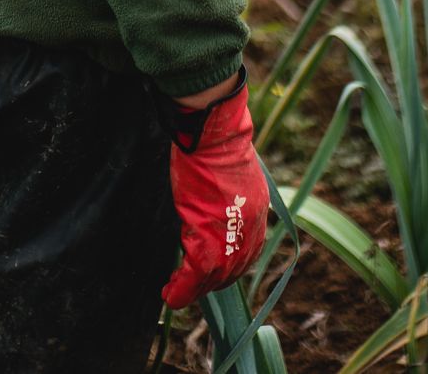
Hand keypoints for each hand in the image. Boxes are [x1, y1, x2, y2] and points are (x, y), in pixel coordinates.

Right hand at [160, 69, 268, 308]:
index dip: (226, 270)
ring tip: (176, 294)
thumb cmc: (216, 143)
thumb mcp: (231, 175)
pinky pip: (195, 273)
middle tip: (189, 289)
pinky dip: (182, 288)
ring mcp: (232, 234)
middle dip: (210, 283)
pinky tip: (170, 294)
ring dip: (193, 289)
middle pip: (231, 270)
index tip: (211, 278)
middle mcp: (250, 228)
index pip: (244, 253)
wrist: (214, 133)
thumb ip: (229, 197)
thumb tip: (215, 205)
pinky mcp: (209, 234)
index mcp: (256, 212)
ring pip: (214, 276)